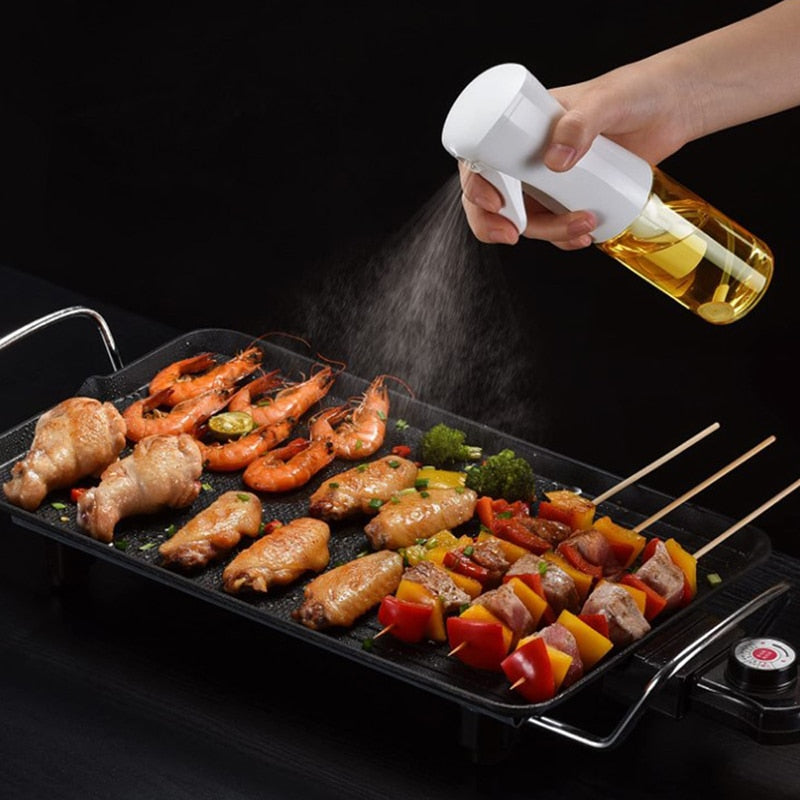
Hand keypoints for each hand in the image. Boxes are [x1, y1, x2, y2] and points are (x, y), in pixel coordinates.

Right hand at [458, 59, 691, 249]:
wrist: (673, 109)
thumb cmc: (635, 92)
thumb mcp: (606, 101)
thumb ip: (580, 124)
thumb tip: (554, 161)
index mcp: (522, 128)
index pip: (481, 159)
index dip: (476, 186)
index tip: (495, 203)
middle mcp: (528, 157)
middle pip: (493, 199)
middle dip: (496, 224)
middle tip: (513, 236)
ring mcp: (548, 182)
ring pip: (526, 220)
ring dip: (547, 232)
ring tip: (583, 225)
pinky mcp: (571, 200)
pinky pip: (554, 228)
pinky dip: (564, 239)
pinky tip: (586, 235)